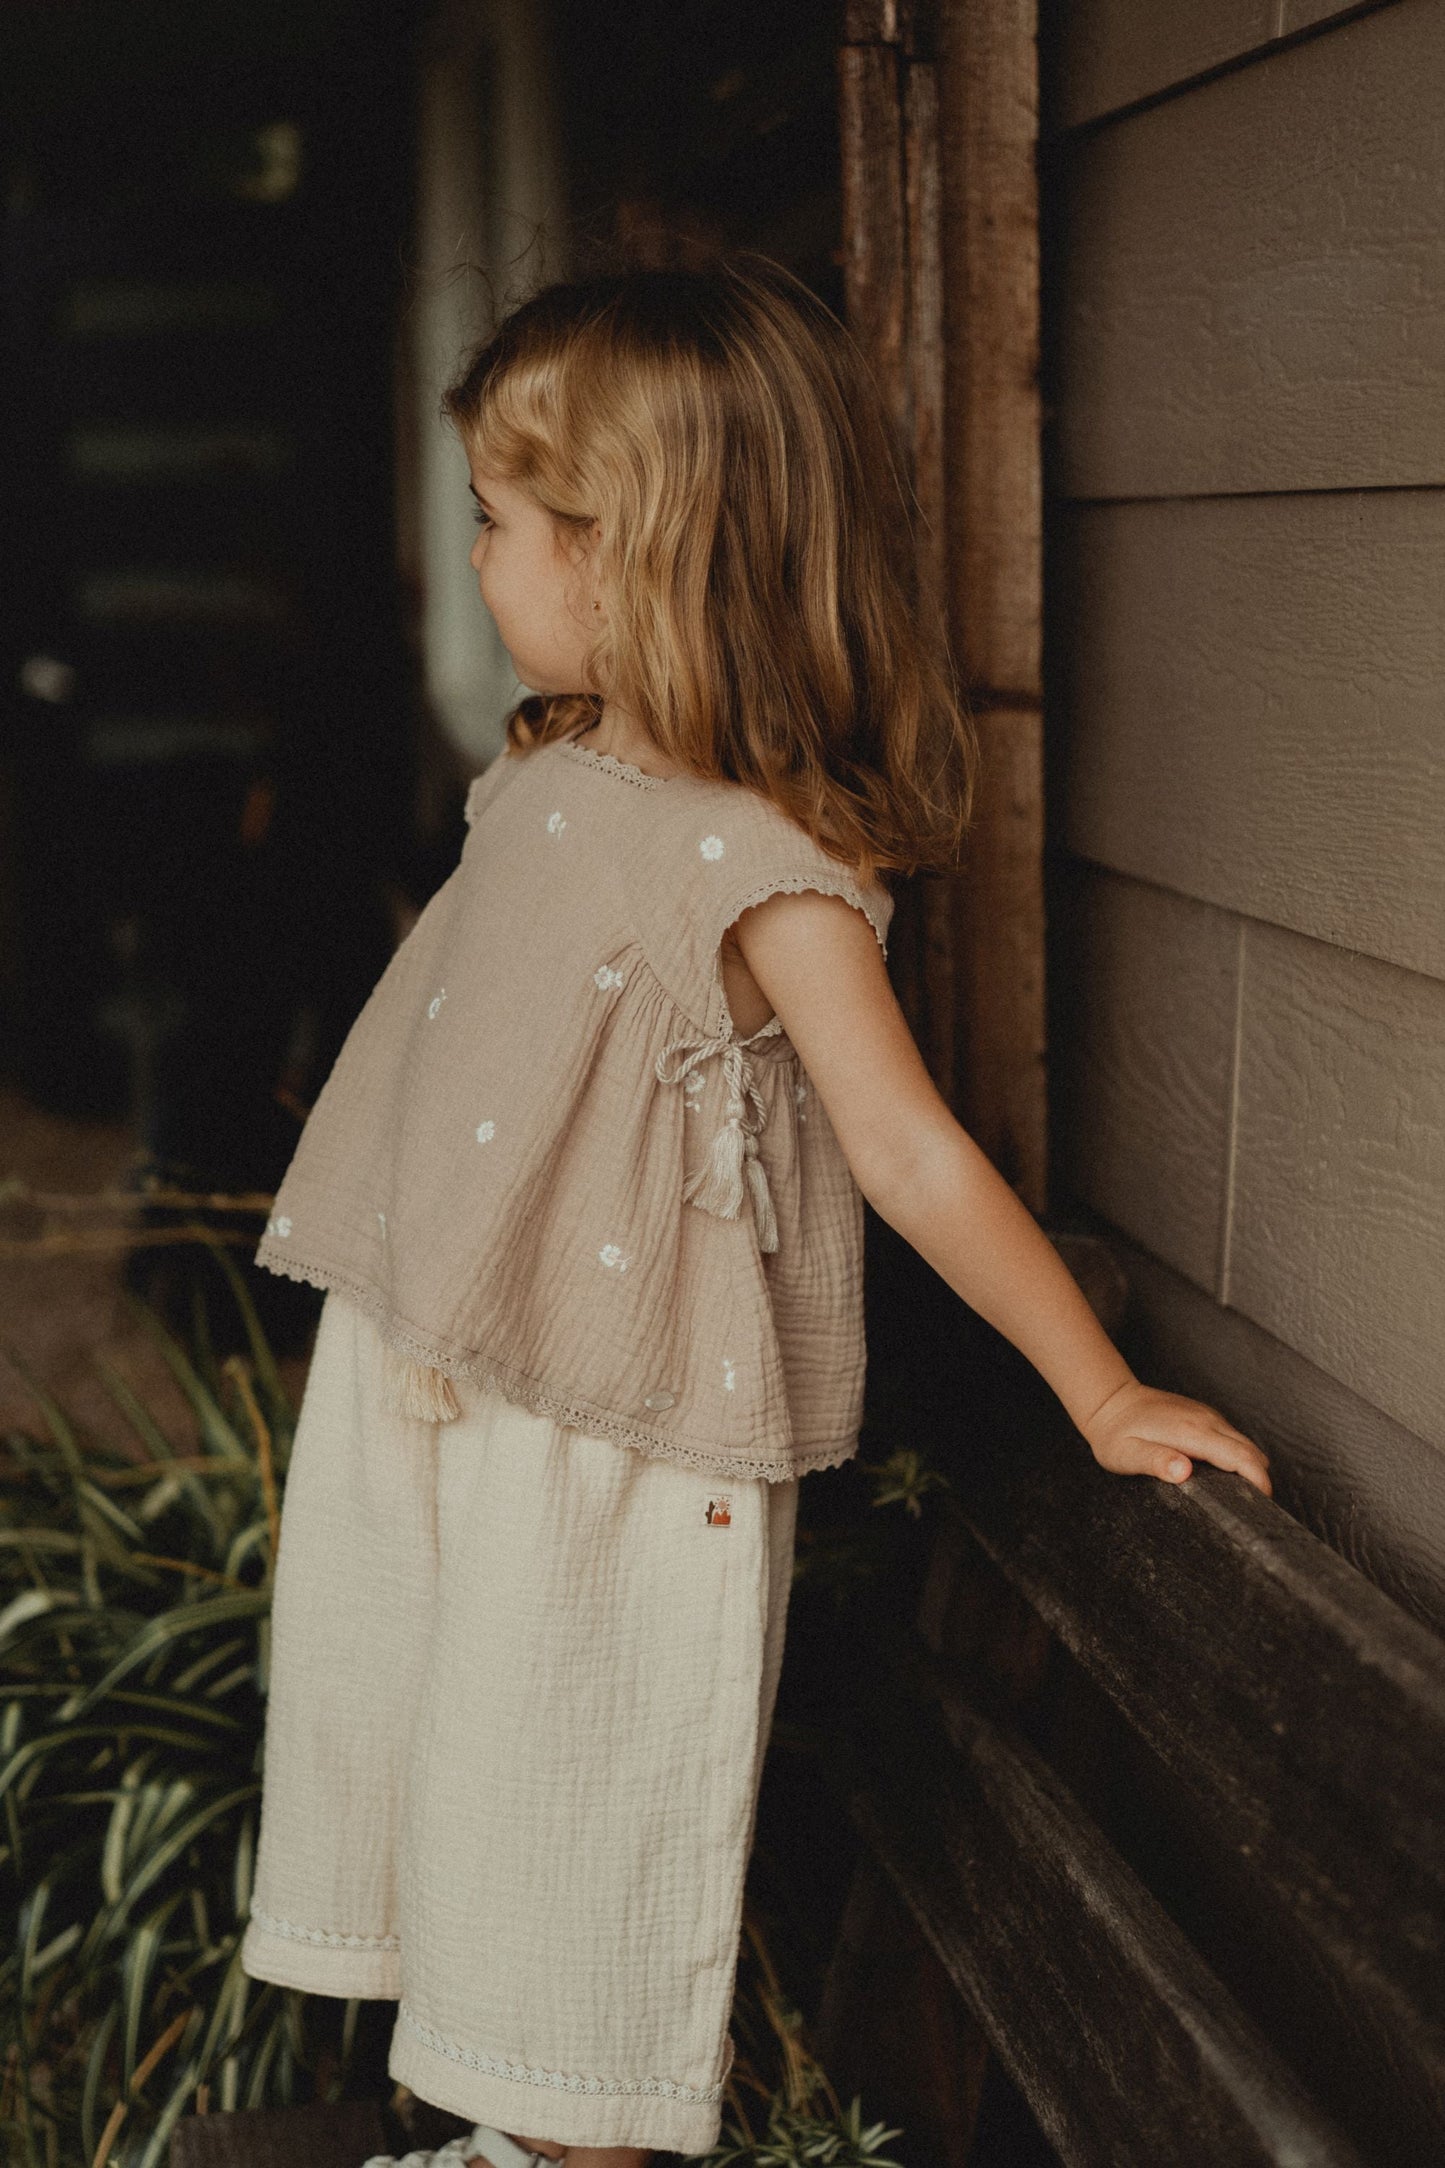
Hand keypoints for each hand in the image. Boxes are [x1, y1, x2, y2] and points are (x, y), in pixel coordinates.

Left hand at [1081, 1378, 1271, 1495]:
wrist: (1110, 1401)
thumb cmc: (1115, 1434)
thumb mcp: (1126, 1455)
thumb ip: (1155, 1462)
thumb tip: (1184, 1472)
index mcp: (1192, 1432)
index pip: (1241, 1456)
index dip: (1258, 1481)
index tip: (1263, 1505)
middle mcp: (1206, 1420)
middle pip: (1251, 1451)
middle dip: (1259, 1479)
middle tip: (1251, 1510)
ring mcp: (1206, 1416)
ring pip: (1244, 1444)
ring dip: (1250, 1468)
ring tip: (1239, 1498)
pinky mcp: (1203, 1417)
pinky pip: (1232, 1439)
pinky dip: (1238, 1458)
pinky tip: (1224, 1477)